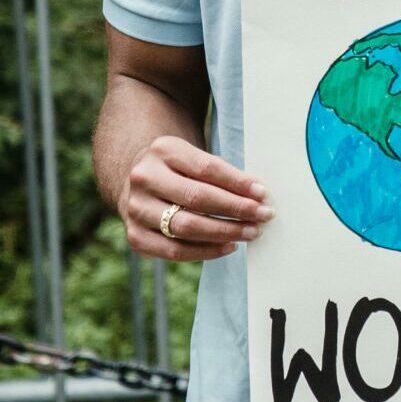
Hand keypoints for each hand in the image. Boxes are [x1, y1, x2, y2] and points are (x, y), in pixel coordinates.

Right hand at [122, 136, 272, 262]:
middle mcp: (144, 178)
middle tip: (264, 216)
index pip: (207, 168)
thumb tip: (258, 195)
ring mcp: (136, 209)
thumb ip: (222, 173)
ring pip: (185, 226)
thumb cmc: (182, 169)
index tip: (263, 194)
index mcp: (164, 150)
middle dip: (236, 209)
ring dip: (225, 232)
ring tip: (251, 232)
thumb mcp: (196, 158)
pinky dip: (206, 251)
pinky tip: (229, 246)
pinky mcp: (135, 236)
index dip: (237, 182)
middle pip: (197, 198)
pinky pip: (174, 250)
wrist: (141, 183)